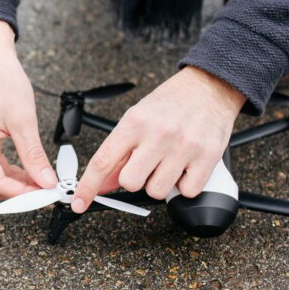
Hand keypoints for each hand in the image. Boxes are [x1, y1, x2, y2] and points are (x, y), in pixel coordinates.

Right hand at [0, 20, 58, 199]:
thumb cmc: (1, 81)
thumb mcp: (23, 121)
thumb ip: (34, 156)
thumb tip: (46, 182)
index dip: (24, 194)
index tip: (47, 194)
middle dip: (22, 192)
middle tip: (48, 190)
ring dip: (18, 183)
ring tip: (44, 181)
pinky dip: (12, 172)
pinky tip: (31, 170)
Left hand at [70, 66, 245, 212]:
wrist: (209, 87)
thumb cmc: (170, 104)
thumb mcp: (137, 119)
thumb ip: (119, 152)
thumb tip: (102, 184)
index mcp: (134, 123)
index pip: (103, 161)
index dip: (88, 186)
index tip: (79, 202)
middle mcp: (158, 134)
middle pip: (130, 182)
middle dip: (134, 180)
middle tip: (145, 166)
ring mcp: (183, 146)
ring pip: (157, 191)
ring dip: (159, 183)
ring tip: (167, 162)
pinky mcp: (207, 157)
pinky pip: (186, 191)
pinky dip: (184, 185)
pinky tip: (185, 166)